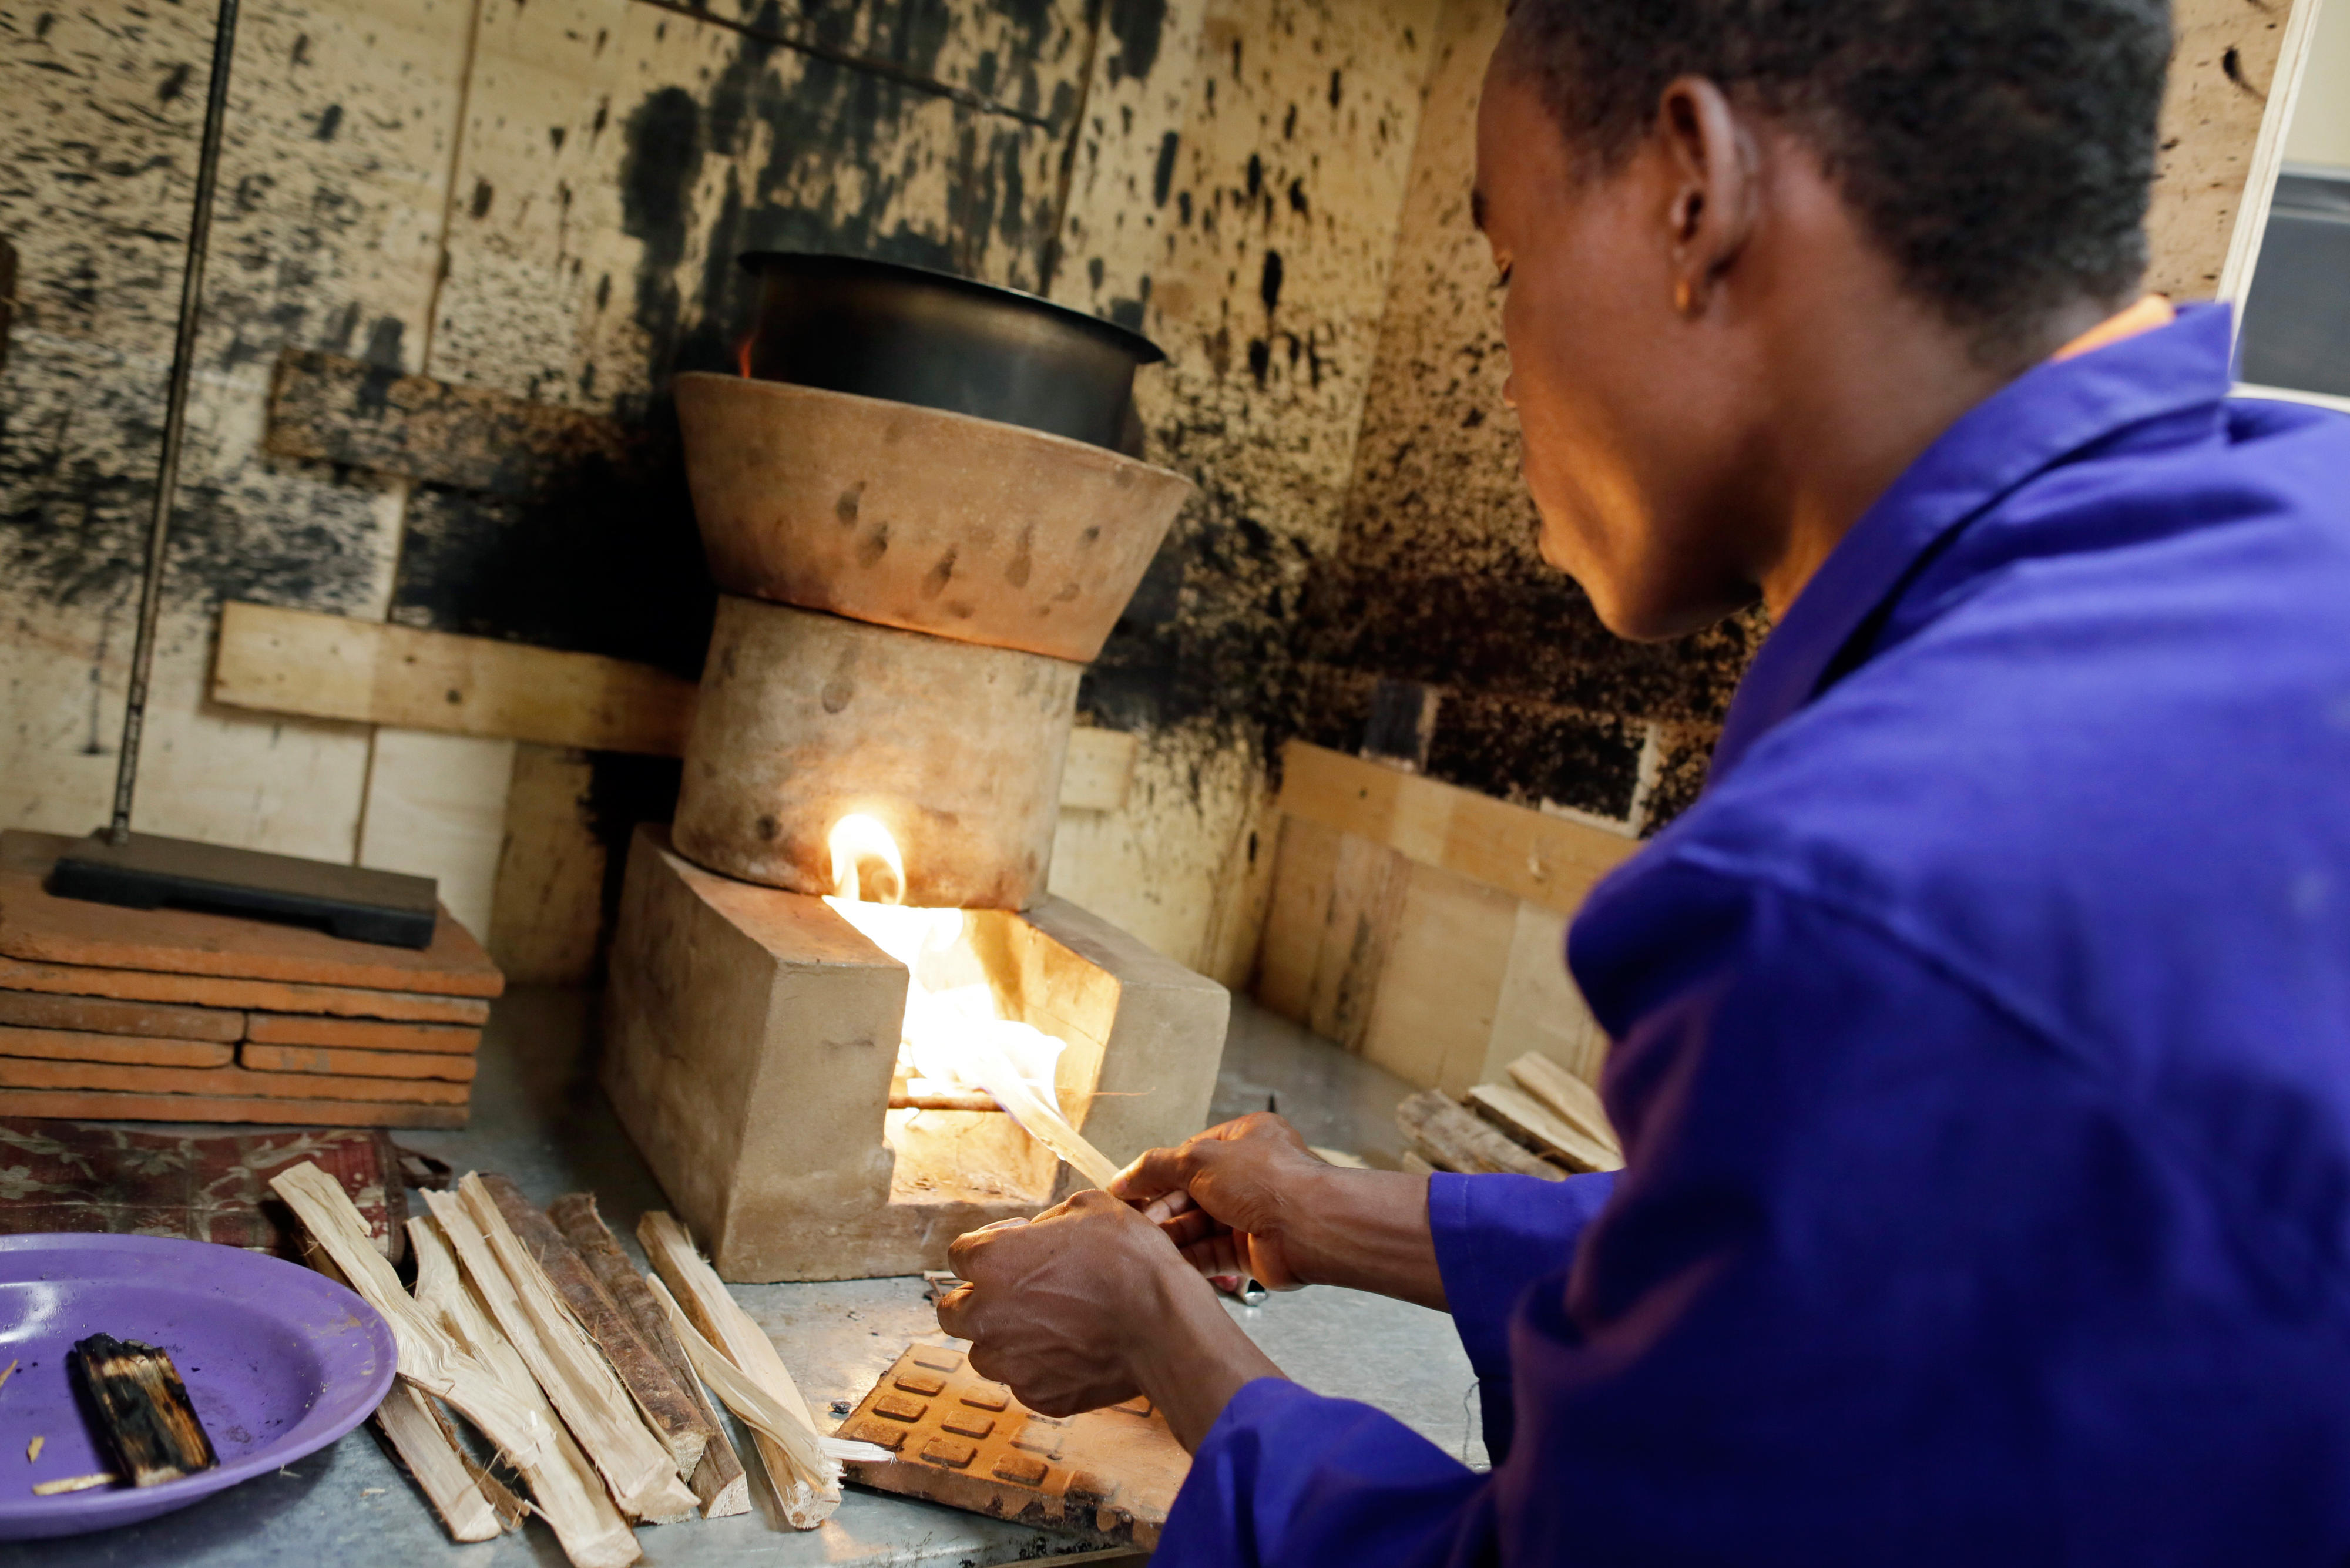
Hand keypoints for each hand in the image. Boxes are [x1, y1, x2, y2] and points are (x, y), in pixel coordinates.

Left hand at [937, 1189, 1282, 1449]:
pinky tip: (1073, 1351)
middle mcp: (987, 1315)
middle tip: (1017, 1295)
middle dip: (979, 1302)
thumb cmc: (1131, 1261)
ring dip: (1005, 1340)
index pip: (959, 1255)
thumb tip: (1032, 1235)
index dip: (987, 1249)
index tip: (1014, 1251)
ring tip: (1048, 1327)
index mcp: (990, 1262)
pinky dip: (1040, 1369)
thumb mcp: (1090, 1208)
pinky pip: (1023, 1381)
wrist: (1165, 1326)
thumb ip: (1045, 1222)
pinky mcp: (1037, 1395)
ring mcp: (1010, 1362)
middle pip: (954, 1311)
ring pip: (984, 1353)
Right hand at [1112, 1113, 1446, 1309]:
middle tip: (1134, 1221)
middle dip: (1162, 1208)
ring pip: (1199, 1225)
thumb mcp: (1199, 1160)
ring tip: (1145, 1242)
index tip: (1126, 1190)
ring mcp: (1251, 1213)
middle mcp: (1250, 1175)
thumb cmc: (1270, 1181)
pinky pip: (1211, 1253)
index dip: (1156, 1173)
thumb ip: (1157, 1167)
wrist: (1311, 1227)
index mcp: (1245, 1140)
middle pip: (1191, 1192)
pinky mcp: (1251, 1249)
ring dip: (1172, 1234)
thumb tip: (1124, 1177)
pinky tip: (1166, 1261)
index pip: (1189, 1155)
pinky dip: (1189, 1257)